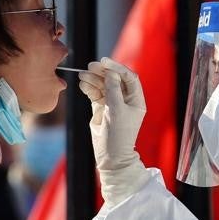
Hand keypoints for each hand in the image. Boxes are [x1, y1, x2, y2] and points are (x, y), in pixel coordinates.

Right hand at [78, 58, 150, 203]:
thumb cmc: (119, 136)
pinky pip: (95, 94)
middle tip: (90, 66)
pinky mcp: (101, 109)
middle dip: (102, 72)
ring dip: (93, 79)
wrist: (110, 157)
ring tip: (82, 76)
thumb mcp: (117, 111)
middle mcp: (125, 100)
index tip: (105, 62)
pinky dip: (89, 88)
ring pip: (103, 86)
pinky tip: (82, 84)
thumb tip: (110, 74)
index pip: (128, 78)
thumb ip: (113, 91)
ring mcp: (112, 104)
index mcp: (136, 100)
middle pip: (114, 79)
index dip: (117, 68)